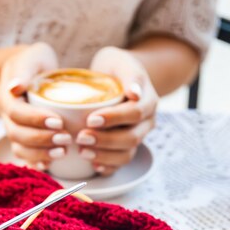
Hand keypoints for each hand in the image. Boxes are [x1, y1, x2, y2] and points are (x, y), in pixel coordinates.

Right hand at [0, 43, 71, 170]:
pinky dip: (37, 163)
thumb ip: (24, 69)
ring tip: (63, 152)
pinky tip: (52, 165)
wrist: (28, 72)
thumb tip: (15, 86)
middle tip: (66, 138)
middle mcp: (6, 117)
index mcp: (6, 98)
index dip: (35, 119)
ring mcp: (14, 131)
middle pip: (17, 134)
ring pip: (20, 149)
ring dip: (40, 154)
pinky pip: (26, 157)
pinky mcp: (23, 141)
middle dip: (41, 139)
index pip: (17, 112)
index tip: (58, 121)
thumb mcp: (31, 58)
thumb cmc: (33, 62)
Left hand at [76, 47, 157, 174]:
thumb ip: (130, 74)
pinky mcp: (125, 149)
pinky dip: (107, 168)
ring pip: (126, 155)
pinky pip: (120, 165)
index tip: (90, 119)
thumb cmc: (115, 68)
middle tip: (81, 138)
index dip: (114, 119)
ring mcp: (136, 137)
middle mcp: (146, 123)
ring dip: (104, 157)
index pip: (135, 113)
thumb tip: (134, 93)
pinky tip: (92, 166)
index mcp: (148, 102)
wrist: (115, 78)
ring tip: (82, 151)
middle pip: (131, 138)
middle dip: (106, 141)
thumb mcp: (121, 62)